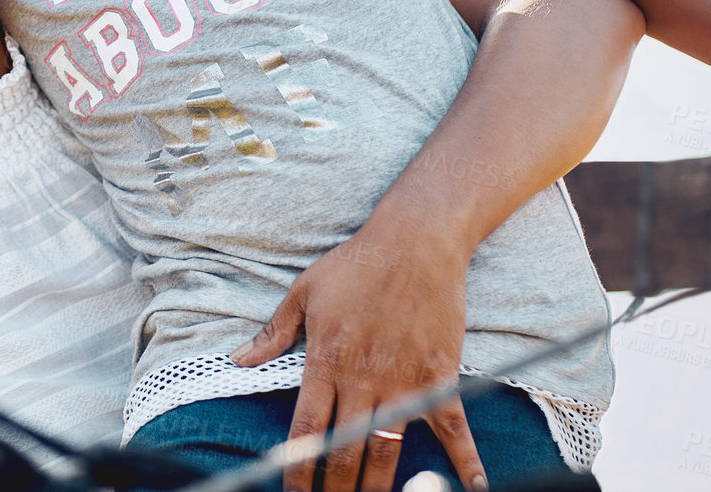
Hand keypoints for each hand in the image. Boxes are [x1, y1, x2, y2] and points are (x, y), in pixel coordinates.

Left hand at [231, 228, 485, 491]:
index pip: (307, 430)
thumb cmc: (355, 265)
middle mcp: (363, 379)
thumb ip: (272, 334)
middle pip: (345, 450)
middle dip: (336, 488)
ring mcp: (404, 382)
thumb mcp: (303, 292)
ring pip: (388, 450)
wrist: (415, 243)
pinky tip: (473, 490)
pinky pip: (453, 429)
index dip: (298, 469)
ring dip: (378, 485)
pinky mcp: (439, 378)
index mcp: (326, 361)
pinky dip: (465, 463)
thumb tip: (237, 360)